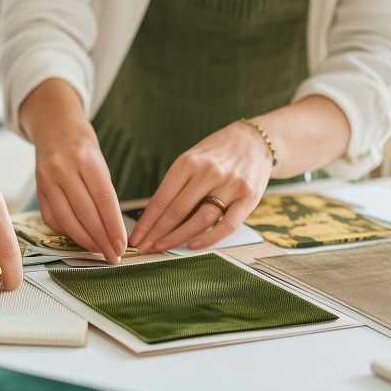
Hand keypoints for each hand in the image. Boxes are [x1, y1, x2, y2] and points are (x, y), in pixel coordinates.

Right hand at [34, 126, 126, 263]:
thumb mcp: (99, 164)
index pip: (104, 199)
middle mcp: (63, 168)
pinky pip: (53, 219)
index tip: (122, 245)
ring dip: (85, 240)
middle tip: (113, 256)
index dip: (113, 227)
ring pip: (67, 219)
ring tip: (99, 252)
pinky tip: (80, 239)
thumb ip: (104, 195)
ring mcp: (46, 179)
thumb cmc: (83, 149)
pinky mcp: (37, 190)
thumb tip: (113, 232)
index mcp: (85, 158)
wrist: (54, 129)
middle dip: (101, 239)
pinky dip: (68, 233)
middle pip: (85, 212)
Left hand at [129, 121, 272, 252]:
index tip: (135, 237)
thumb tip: (155, 219)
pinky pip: (226, 224)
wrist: (255, 141)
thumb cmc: (217, 154)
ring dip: (177, 238)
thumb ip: (177, 186)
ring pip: (199, 219)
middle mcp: (208, 172)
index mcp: (188, 162)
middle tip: (143, 248)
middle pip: (177, 210)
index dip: (146, 222)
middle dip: (156, 233)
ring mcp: (229, 185)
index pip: (161, 198)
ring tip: (161, 249)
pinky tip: (192, 246)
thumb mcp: (192, 159)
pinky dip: (209, 238)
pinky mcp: (249, 197)